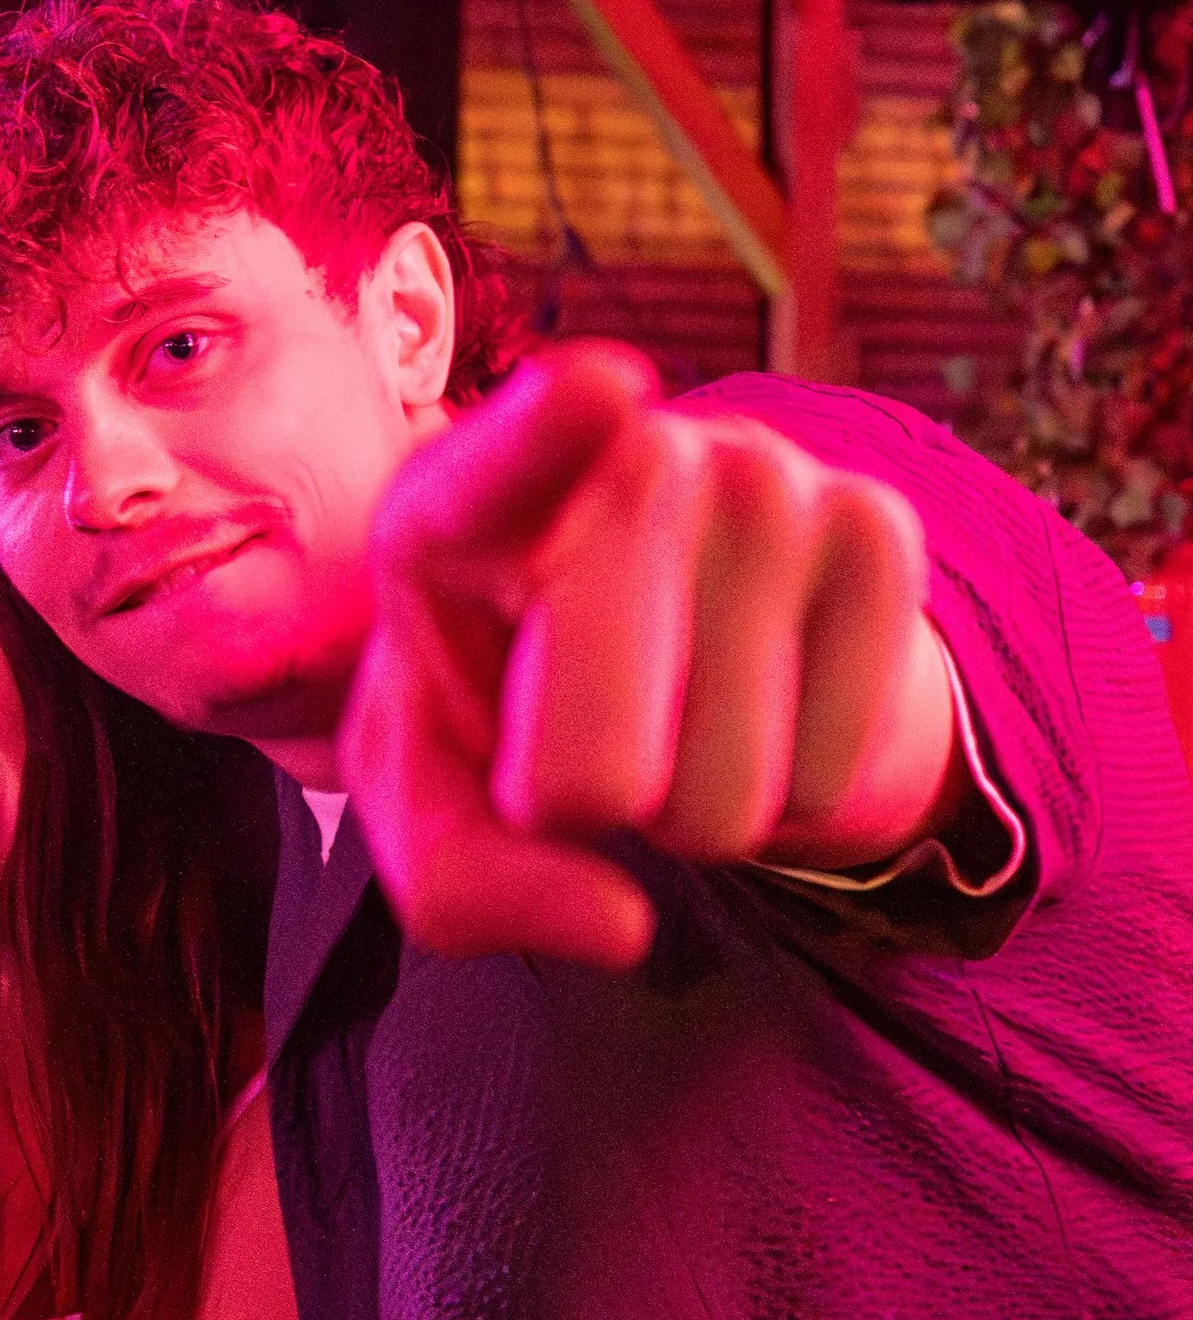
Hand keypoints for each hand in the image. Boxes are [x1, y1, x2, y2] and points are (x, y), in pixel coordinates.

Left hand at [342, 343, 953, 965]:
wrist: (674, 645)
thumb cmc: (516, 709)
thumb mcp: (440, 804)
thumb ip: (462, 886)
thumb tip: (618, 926)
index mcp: (467, 506)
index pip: (501, 470)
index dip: (547, 435)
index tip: (605, 393)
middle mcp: (626, 460)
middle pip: (599, 760)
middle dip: (583, 813)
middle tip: (578, 750)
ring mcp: (764, 479)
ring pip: (725, 790)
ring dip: (693, 813)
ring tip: (675, 719)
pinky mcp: (879, 527)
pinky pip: (833, 770)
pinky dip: (793, 794)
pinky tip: (764, 706)